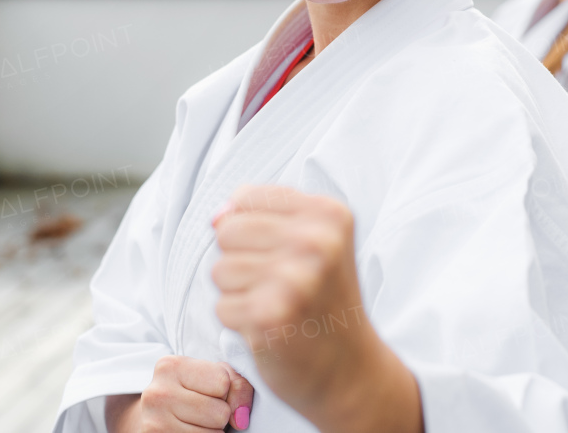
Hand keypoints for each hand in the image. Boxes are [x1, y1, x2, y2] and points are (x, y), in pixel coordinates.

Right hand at [104, 355, 254, 431]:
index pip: (223, 382)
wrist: (151, 415)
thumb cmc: (189, 391)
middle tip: (202, 409)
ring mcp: (154, 423)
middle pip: (220, 413)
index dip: (225, 390)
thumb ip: (237, 385)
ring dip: (211, 431)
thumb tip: (241, 418)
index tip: (209, 390)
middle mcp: (157, 393)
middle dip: (220, 414)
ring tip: (195, 421)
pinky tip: (189, 430)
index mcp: (170, 366)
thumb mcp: (212, 375)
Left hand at [210, 185, 421, 432]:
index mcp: (328, 213)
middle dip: (240, 260)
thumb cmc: (323, 301)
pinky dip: (239, 321)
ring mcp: (295, 278)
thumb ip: (265, 216)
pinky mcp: (271, 315)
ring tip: (275, 305)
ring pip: (220, 270)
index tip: (284, 254)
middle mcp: (316, 241)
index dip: (250, 229)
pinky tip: (270, 327)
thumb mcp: (315, 242)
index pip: (246, 197)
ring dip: (238, 293)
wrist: (351, 369)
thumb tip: (217, 216)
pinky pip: (222, 306)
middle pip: (227, 231)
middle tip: (277, 284)